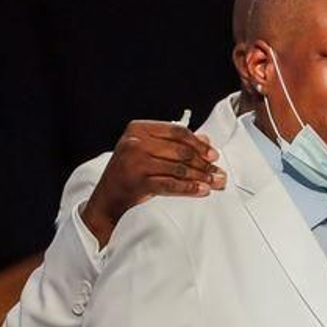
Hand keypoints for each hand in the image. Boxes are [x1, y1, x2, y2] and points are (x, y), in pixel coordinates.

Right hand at [80, 119, 224, 245]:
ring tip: (216, 183)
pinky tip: (203, 191)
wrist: (107, 197)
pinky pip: (171, 185)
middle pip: (181, 151)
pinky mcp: (138, 182)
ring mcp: (135, 162)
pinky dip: (190, 188)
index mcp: (138, 129)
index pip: (178, 132)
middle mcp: (135, 143)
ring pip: (179, 169)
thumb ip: (175, 143)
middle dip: (204, 164)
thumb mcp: (149, 151)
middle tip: (219, 173)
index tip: (214, 155)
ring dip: (201, 177)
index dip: (199, 144)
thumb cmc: (131, 171)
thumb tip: (207, 140)